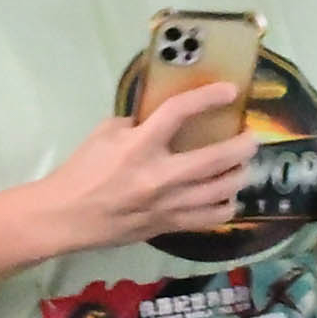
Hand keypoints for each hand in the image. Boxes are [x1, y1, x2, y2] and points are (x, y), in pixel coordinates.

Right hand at [28, 78, 257, 256]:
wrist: (64, 217)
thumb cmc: (81, 172)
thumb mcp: (103, 134)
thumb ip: (137, 124)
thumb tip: (162, 120)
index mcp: (137, 147)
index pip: (179, 113)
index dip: (208, 98)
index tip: (230, 91)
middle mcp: (158, 176)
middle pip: (216, 159)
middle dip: (242, 146)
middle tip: (251, 138)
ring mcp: (166, 205)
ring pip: (221, 191)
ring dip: (239, 176)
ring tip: (243, 167)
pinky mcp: (168, 226)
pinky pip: (211, 219)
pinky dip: (226, 206)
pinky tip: (227, 197)